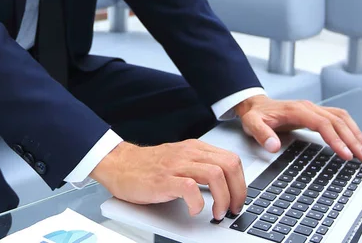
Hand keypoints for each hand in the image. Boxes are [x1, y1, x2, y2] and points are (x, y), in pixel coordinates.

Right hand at [90, 139, 246, 219]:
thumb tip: (224, 186)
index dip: (241, 182)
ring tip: (216, 212)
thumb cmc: (149, 166)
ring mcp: (177, 165)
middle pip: (229, 165)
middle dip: (237, 191)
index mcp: (195, 148)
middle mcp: (189, 153)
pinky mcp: (164, 180)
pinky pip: (191, 188)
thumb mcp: (180, 160)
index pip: (232, 159)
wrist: (120, 164)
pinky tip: (194, 210)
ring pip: (215, 175)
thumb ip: (199, 167)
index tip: (237, 199)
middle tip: (231, 208)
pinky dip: (198, 203)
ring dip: (222, 198)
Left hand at [234, 95, 361, 163]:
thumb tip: (274, 146)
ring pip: (341, 118)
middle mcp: (308, 107)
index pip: (322, 124)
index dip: (336, 139)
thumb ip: (262, 134)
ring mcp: (314, 109)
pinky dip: (351, 128)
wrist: (255, 105)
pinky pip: (339, 118)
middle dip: (353, 140)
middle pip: (337, 121)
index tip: (346, 155)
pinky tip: (358, 141)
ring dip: (356, 133)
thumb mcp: (252, 124)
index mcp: (296, 110)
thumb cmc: (255, 116)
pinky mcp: (316, 113)